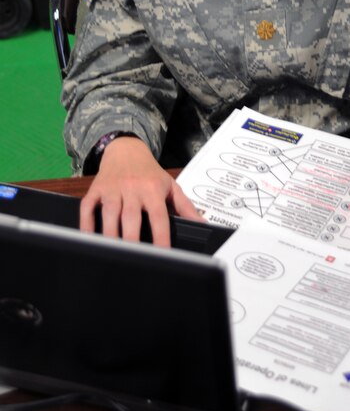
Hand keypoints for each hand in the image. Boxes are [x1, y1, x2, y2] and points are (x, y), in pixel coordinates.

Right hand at [80, 136, 202, 246]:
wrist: (127, 149)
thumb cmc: (150, 173)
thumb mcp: (171, 186)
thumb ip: (186, 207)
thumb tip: (203, 225)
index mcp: (153, 189)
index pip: (158, 216)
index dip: (161, 236)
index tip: (163, 255)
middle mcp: (132, 188)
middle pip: (131, 217)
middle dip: (132, 240)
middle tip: (134, 260)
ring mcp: (112, 188)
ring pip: (109, 214)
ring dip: (110, 235)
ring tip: (113, 255)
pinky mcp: (95, 189)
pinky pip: (88, 207)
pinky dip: (86, 224)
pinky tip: (89, 240)